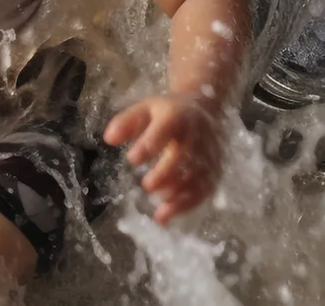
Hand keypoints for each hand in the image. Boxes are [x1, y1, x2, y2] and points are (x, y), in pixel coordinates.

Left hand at [103, 93, 224, 223]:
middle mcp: (196, 136)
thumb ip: (126, 122)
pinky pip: (204, 190)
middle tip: (147, 185)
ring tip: (159, 210)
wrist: (206, 109)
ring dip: (179, 195)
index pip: (165, 129)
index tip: (132, 159)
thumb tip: (109, 138)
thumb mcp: (145, 109)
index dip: (150, 144)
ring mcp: (208, 155)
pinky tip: (166, 216)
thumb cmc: (168, 112)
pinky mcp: (214, 170)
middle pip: (185, 156)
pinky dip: (187, 205)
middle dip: (167, 173)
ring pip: (197, 177)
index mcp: (177, 116)